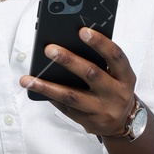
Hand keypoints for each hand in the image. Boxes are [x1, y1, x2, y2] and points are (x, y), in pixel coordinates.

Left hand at [18, 26, 136, 138]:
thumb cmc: (116, 89)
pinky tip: (35, 88)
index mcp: (125, 76)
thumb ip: (101, 60)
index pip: (115, 56)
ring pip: (72, 96)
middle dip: (69, 60)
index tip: (82, 30)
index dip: (100, 43)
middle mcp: (116, 93)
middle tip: (49, 49)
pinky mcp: (88, 121)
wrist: (123, 122)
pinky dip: (49, 96)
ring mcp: (102, 109)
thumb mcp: (117, 74)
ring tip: (28, 79)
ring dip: (47, 86)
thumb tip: (70, 41)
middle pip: (91, 74)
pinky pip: (65, 107)